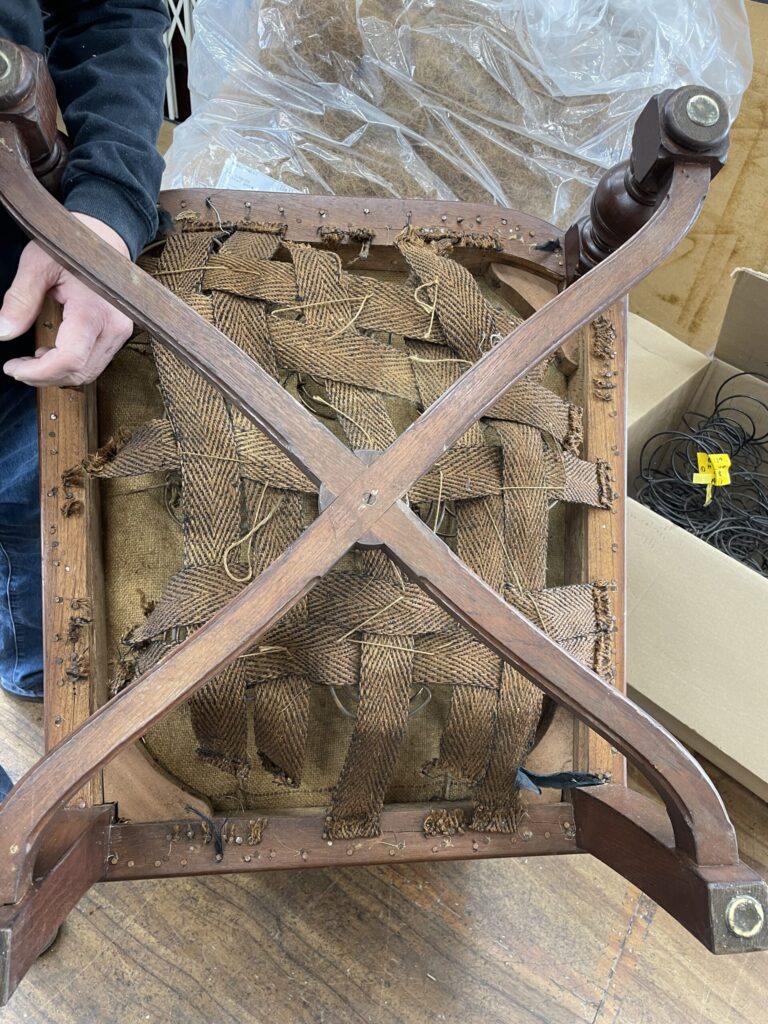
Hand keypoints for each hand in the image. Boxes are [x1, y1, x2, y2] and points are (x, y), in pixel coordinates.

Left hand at [0, 213, 132, 386]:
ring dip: (58, 373)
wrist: (105, 235)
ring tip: (34, 358)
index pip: (70, 360)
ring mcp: (120, 332)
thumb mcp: (37, 265)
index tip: (13, 367)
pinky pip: (95, 361)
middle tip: (18, 367)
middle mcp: (113, 327)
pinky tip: (53, 351)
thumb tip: (2, 332)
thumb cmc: (72, 246)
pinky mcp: (119, 334)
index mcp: (93, 312)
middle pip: (80, 372)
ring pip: (89, 372)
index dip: (39, 372)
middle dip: (45, 376)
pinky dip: (71, 365)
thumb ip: (19, 300)